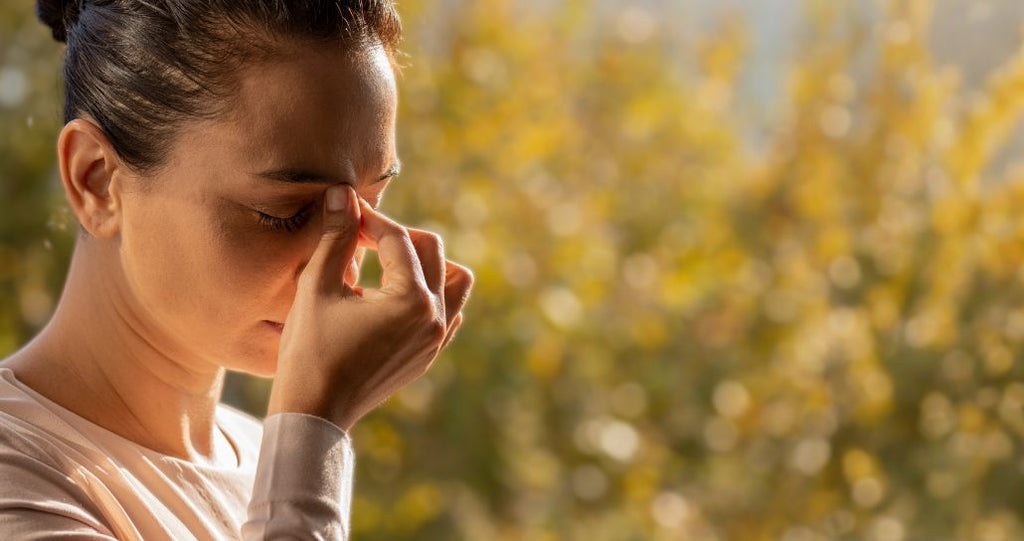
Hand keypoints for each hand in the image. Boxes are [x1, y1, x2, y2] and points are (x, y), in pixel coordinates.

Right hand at [266, 184, 473, 430]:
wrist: (315, 411)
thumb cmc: (310, 350)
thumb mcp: (317, 287)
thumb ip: (336, 237)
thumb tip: (343, 194)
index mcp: (412, 299)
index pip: (398, 239)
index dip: (369, 220)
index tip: (345, 212)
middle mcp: (435, 317)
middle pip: (433, 250)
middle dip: (397, 237)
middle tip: (360, 237)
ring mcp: (437, 339)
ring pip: (455, 280)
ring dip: (425, 263)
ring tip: (388, 264)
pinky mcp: (430, 354)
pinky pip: (449, 310)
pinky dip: (430, 293)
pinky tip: (394, 295)